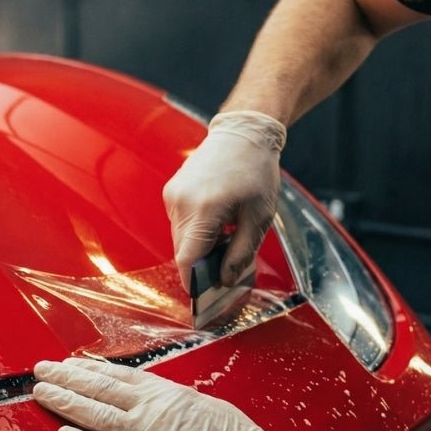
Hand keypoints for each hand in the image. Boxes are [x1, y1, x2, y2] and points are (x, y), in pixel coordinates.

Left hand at [33, 357, 301, 430]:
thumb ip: (173, 401)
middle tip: (40, 371)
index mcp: (167, 393)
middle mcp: (152, 410)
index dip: (88, 370)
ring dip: (63, 402)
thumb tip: (153, 398)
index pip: (117, 376)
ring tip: (40, 393)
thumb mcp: (205, 406)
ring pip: (94, 414)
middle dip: (65, 378)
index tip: (68, 365)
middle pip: (98, 388)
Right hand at [163, 110, 285, 290]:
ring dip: (198, 248)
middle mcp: (180, 203)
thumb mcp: (258, 217)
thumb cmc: (256, 172)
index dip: (194, 283)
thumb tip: (224, 280)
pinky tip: (216, 225)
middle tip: (223, 275)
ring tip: (225, 242)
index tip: (204, 298)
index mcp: (204, 209)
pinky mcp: (171, 191)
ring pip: (180, 238)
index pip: (187, 259)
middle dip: (200, 267)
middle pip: (182, 251)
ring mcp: (172, 196)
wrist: (242, 132)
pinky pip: (179, 223)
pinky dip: (194, 232)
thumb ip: (240, 253)